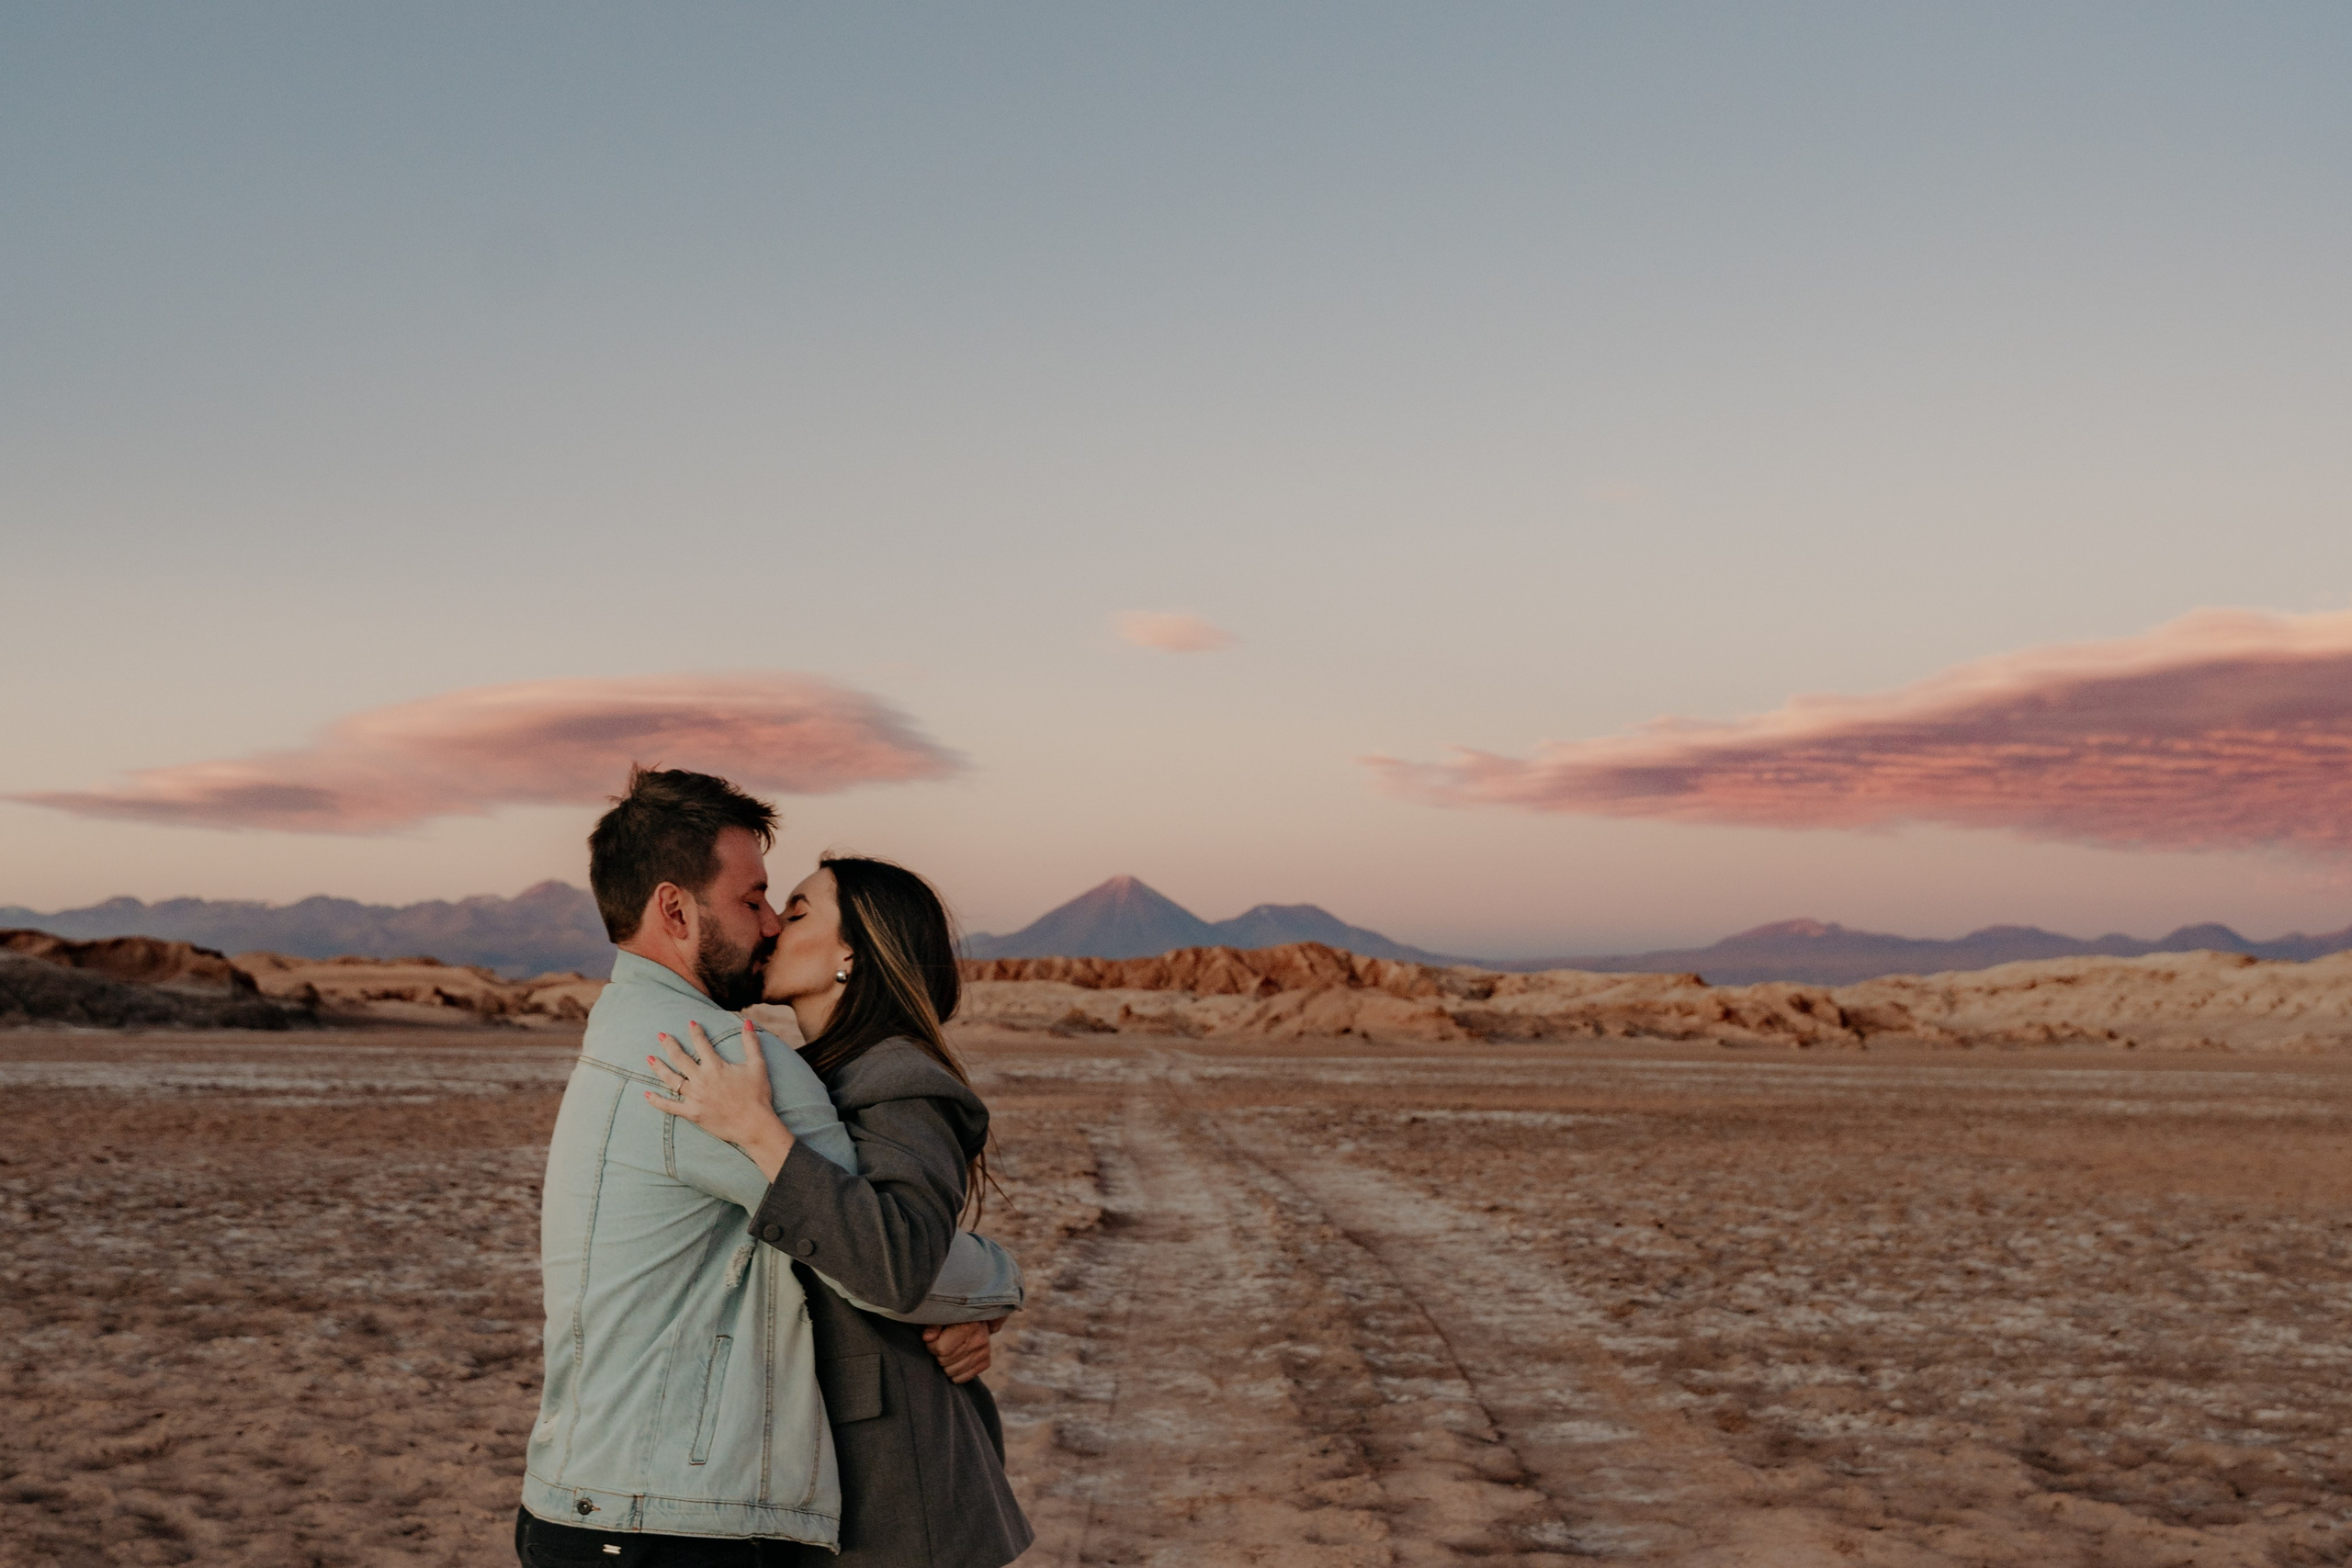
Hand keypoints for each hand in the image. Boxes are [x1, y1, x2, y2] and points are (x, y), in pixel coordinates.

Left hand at [645, 1020, 795, 1180]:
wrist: (753, 1124)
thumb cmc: (757, 1095)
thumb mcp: (757, 1065)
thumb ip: (751, 1043)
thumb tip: (748, 1022)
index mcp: (715, 1066)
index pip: (701, 1044)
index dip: (695, 1032)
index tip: (690, 1024)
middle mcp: (701, 1079)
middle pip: (680, 1058)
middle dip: (669, 1045)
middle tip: (661, 1035)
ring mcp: (694, 1097)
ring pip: (671, 1080)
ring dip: (659, 1068)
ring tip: (649, 1058)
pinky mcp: (691, 1113)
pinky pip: (669, 1106)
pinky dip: (657, 1101)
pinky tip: (647, 1094)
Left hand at [921, 1316, 1005, 1384]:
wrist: (975, 1318)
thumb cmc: (953, 1317)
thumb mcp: (942, 1315)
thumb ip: (933, 1325)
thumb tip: (927, 1338)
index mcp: (969, 1326)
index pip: (941, 1349)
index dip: (931, 1345)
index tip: (932, 1339)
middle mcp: (980, 1339)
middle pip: (945, 1361)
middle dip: (938, 1355)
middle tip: (941, 1345)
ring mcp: (984, 1352)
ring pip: (952, 1372)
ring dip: (945, 1364)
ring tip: (948, 1352)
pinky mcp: (986, 1363)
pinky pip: (961, 1378)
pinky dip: (954, 1373)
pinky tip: (955, 1360)